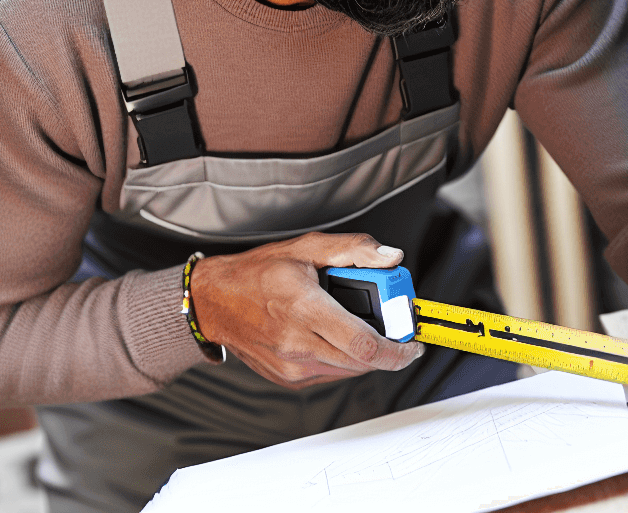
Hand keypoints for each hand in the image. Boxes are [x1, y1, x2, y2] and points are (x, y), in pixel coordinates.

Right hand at [190, 232, 423, 388]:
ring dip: (367, 353)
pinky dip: (345, 358)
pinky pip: (331, 374)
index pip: (363, 344)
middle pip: (362, 361)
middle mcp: (297, 344)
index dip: (397, 349)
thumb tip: (391, 257)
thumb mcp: (307, 248)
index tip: (414, 344)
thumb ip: (354, 250)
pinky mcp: (287, 378)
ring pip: (349, 370)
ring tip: (364, 326)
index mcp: (305, 310)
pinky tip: (340, 337)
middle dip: (388, 347)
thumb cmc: (257, 273)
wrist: (213, 303)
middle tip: (396, 328)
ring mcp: (291, 367)